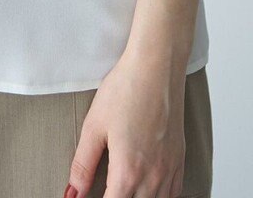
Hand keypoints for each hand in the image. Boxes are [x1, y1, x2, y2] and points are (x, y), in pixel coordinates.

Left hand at [64, 53, 187, 197]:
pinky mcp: (180, 159)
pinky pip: (174, 194)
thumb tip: (72, 193)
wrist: (157, 66)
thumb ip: (83, 165)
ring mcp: (169, 170)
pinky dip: (159, 197)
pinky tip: (147, 189)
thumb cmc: (125, 90)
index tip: (89, 197)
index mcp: (127, 172)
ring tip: (123, 188)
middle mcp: (152, 177)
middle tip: (105, 187)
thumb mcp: (94, 126)